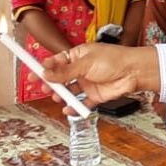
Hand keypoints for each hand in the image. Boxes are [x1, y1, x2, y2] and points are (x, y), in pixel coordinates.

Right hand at [42, 43, 159, 111]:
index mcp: (78, 56)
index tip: (31, 73)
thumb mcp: (86, 63)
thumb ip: (66, 71)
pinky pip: (81, 103)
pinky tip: (68, 109)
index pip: (56, 62)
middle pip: (60, 78)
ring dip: (62, 95)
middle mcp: (82, 70)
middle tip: (43, 88)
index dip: (43, 68)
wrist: (134, 72)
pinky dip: (74, 108)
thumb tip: (46, 73)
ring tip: (57, 96)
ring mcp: (88, 83)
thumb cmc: (114, 60)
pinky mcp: (95, 96)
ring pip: (69, 91)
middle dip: (51, 84)